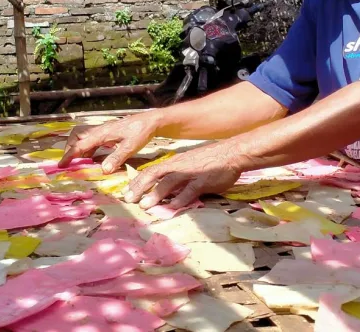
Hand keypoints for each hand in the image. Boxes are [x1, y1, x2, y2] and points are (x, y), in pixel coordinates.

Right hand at [59, 113, 159, 172]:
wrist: (151, 121)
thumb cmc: (142, 132)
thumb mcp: (130, 147)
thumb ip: (117, 158)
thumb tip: (103, 170)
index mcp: (102, 134)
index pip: (80, 144)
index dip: (69, 155)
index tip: (61, 165)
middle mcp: (100, 130)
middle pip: (77, 136)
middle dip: (69, 148)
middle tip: (69, 162)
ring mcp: (104, 130)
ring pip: (83, 136)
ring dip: (78, 147)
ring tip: (77, 161)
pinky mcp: (109, 132)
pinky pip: (92, 139)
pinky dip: (87, 147)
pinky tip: (91, 157)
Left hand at [125, 143, 242, 209]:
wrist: (232, 153)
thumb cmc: (212, 159)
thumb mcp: (190, 164)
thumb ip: (179, 177)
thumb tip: (167, 191)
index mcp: (175, 162)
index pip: (152, 170)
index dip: (138, 181)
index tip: (128, 192)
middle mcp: (179, 166)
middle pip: (154, 174)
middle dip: (139, 187)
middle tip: (128, 200)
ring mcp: (191, 173)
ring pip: (168, 182)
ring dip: (155, 194)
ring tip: (144, 206)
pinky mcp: (203, 180)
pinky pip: (189, 191)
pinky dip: (179, 199)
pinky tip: (171, 207)